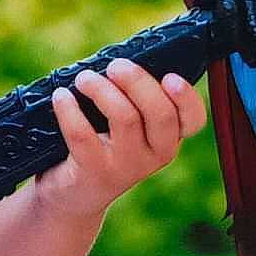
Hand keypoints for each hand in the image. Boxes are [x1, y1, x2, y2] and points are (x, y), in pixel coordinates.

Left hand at [34, 57, 207, 224]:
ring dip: (102, 90)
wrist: (73, 195)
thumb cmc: (101, 144)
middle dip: (138, 81)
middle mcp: (155, 154)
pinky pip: (83, 135)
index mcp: (168, 137)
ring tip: (84, 78)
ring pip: (125, 119)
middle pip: (161, 114)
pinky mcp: (94, 173)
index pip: (193, 120)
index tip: (170, 76)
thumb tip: (121, 61)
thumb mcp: (126, 126)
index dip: (187, 98)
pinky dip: (69, 110)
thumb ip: (133, 98)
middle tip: (115, 65)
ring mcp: (126, 167)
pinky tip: (61, 96)